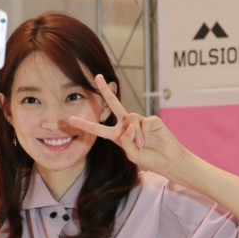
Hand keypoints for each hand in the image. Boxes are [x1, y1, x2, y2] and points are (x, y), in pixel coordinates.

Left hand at [68, 74, 187, 176]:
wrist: (168, 161)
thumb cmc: (149, 159)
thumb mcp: (132, 154)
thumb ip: (125, 141)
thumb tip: (129, 125)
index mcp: (118, 135)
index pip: (99, 129)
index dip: (85, 124)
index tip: (70, 120)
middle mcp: (127, 125)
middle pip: (114, 104)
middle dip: (105, 90)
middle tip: (96, 77)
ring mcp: (140, 121)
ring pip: (130, 119)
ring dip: (135, 135)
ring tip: (142, 145)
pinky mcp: (152, 120)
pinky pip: (143, 123)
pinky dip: (143, 134)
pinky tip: (149, 141)